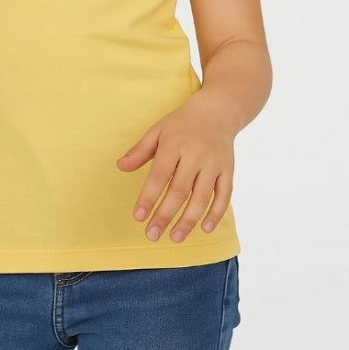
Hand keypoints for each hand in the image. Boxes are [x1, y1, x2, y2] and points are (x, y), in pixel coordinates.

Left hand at [115, 95, 235, 242]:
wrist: (217, 111)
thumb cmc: (181, 124)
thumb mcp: (157, 131)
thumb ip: (139, 151)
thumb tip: (120, 167)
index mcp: (174, 144)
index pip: (159, 175)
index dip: (148, 198)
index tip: (138, 217)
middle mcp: (195, 155)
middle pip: (180, 190)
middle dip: (165, 215)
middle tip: (151, 235)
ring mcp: (214, 163)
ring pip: (202, 197)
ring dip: (188, 220)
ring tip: (174, 237)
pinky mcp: (228, 170)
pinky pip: (224, 195)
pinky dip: (216, 213)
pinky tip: (204, 228)